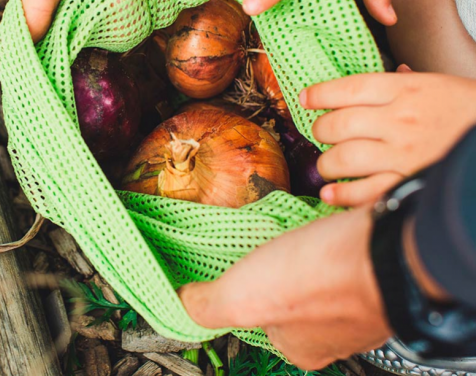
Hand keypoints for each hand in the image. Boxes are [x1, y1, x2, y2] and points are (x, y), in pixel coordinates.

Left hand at [179, 208, 389, 370]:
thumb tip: (180, 303)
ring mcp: (358, 298)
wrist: (392, 248)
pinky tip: (319, 224)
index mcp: (299, 346)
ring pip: (317, 274)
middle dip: (274, 268)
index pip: (256, 320)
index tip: (233, 266)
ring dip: (301, 251)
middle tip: (261, 242)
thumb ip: (206, 305)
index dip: (239, 291)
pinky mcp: (374, 266)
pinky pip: (341, 253)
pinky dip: (328, 239)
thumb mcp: (241, 296)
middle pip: (287, 295)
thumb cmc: (322, 279)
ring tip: (287, 231)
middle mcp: (332, 330)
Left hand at [302, 71, 475, 205]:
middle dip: (321, 130)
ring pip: (344, 158)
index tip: (305, 98)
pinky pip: (364, 191)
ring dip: (326, 163)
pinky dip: (341, 195)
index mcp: (407, 90)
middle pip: (338, 124)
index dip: (319, 94)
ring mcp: (404, 154)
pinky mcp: (410, 183)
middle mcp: (401, 121)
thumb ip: (407, 82)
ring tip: (327, 165)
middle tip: (321, 134)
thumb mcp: (441, 85)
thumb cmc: (471, 111)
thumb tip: (389, 73)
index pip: (348, 88)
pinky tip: (330, 193)